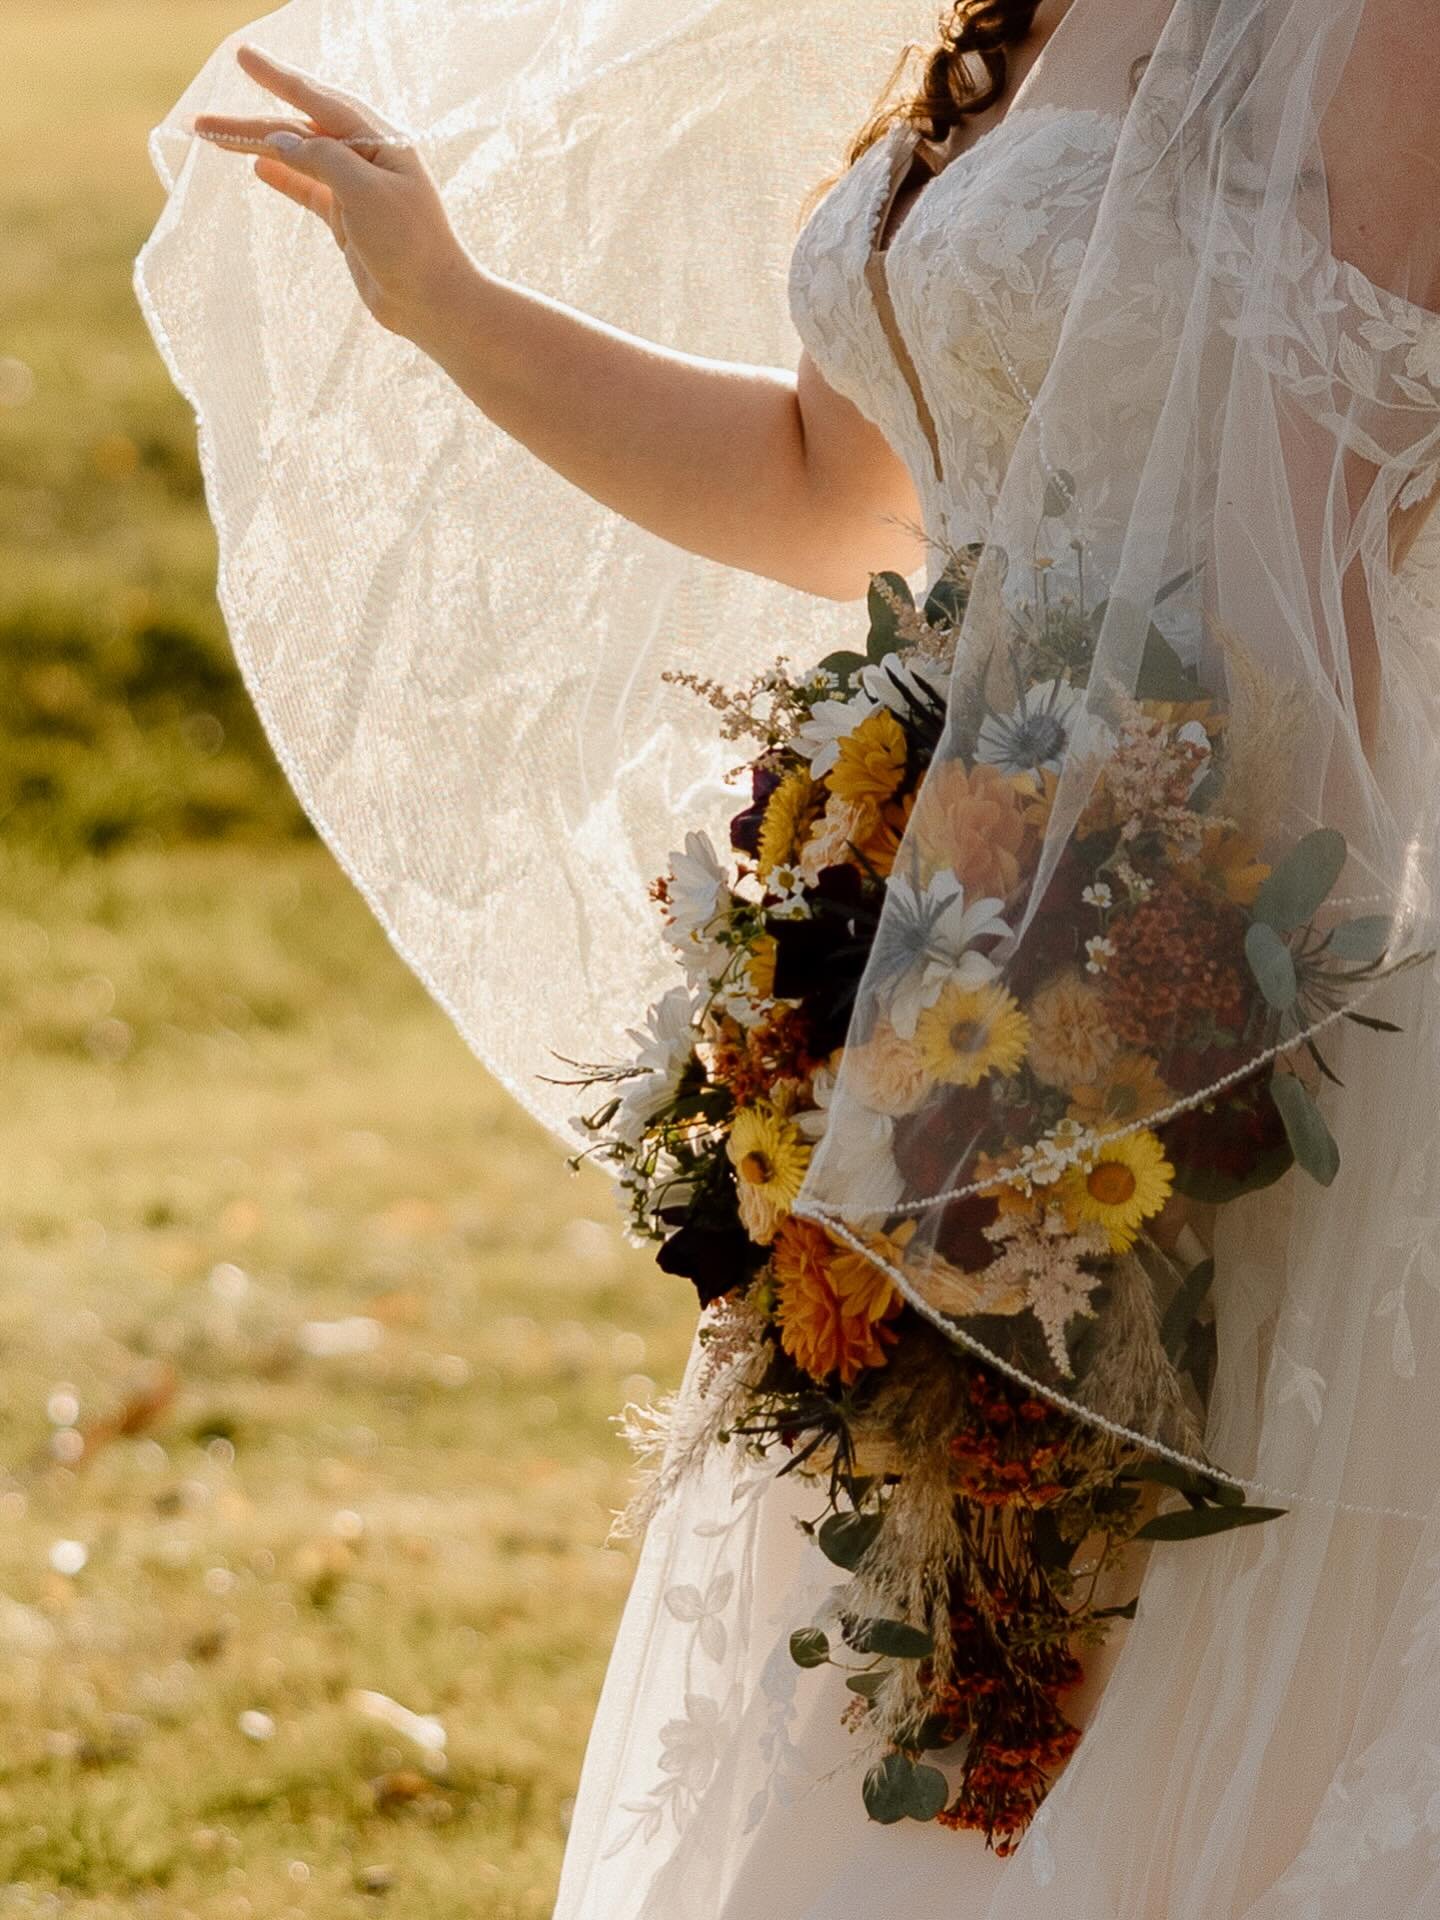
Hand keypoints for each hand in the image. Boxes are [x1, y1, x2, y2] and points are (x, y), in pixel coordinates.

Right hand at [192, 43, 470, 340]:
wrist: (432, 303)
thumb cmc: (410, 244)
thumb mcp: (366, 192)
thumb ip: (322, 159)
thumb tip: (279, 139)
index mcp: (379, 140)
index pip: (319, 101)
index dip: (278, 79)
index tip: (242, 57)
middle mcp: (366, 159)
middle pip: (298, 130)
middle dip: (250, 122)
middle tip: (201, 120)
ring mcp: (355, 190)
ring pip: (296, 159)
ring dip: (255, 147)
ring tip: (211, 138)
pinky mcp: (348, 221)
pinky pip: (306, 190)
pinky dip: (281, 177)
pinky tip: (255, 165)